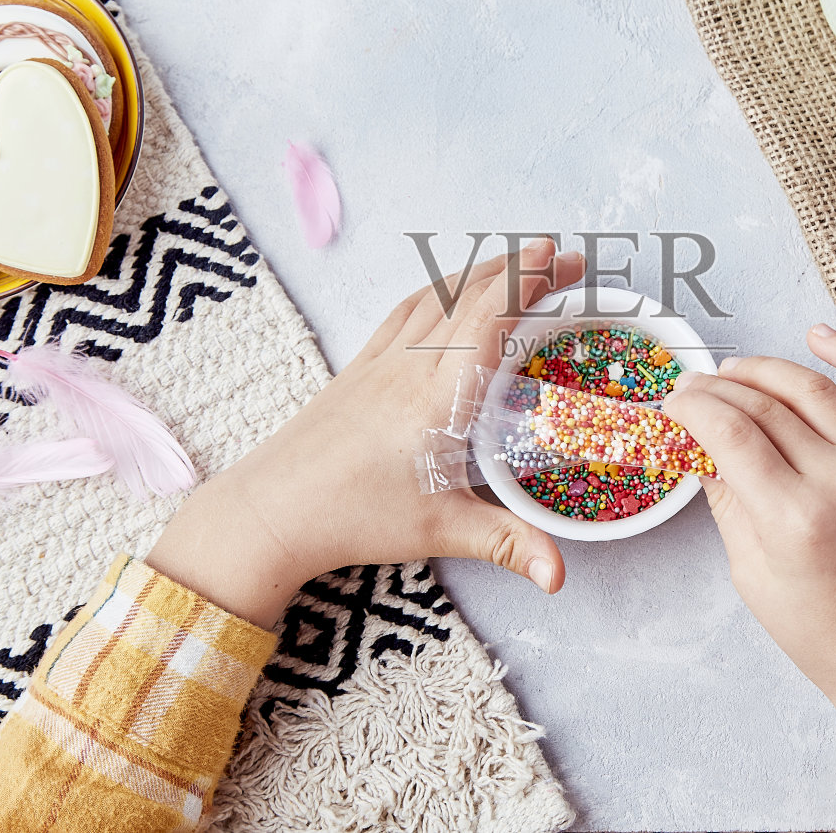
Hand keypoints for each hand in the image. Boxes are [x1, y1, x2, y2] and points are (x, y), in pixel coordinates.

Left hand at [146, 238, 582, 628]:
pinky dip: (438, 288)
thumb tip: (558, 576)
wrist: (271, 510)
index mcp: (437, 397)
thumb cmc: (352, 518)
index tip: (561, 259)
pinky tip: (449, 287)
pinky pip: (405, 311)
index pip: (489, 318)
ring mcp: (380, 361)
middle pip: (469, 294)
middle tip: (564, 259)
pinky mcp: (358, 368)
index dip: (527, 282)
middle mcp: (410, 366)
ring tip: (519, 262)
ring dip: (481, 270)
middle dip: (520, 268)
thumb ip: (506, 544)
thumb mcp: (439, 531)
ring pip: (436, 295)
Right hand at [663, 325, 835, 813]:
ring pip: (813, 387)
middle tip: (692, 388)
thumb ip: (727, 501)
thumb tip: (700, 447)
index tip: (674, 403)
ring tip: (734, 370)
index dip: (693, 408)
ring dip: (765, 369)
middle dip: (718, 389)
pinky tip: (817, 335)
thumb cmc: (823, 631)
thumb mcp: (752, 573)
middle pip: (764, 407)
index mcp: (792, 519)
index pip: (729, 433)